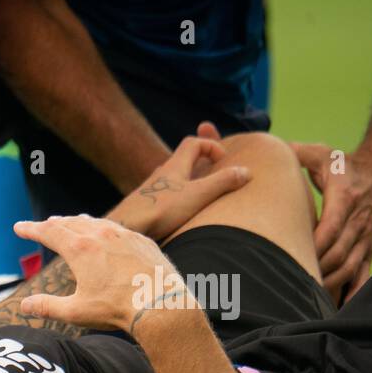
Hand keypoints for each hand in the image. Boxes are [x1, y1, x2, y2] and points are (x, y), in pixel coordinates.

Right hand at [13, 215, 189, 332]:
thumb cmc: (116, 309)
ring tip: (71, 222)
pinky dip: (104, 228)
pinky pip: (118, 229)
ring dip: (79, 222)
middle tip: (43, 225)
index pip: (49, 232)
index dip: (31, 229)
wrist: (161, 305)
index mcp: (80, 250)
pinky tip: (106, 234)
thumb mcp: (75, 311)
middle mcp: (101, 236)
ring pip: (96, 222)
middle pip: (71, 223)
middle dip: (53, 224)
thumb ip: (47, 307)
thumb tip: (24, 305)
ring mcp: (124, 236)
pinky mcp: (143, 242)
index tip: (19, 228)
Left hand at [109, 133, 250, 241]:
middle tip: (215, 170)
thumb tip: (246, 172)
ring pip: (172, 180)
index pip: (193, 142)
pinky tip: (178, 214)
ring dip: (188, 182)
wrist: (124, 230)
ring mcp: (150, 191)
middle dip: (201, 162)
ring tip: (200, 193)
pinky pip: (163, 198)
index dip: (211, 145)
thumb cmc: (161, 210)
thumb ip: (223, 182)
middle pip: (182, 160)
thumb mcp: (199, 194)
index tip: (223, 161)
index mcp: (174, 166)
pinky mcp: (143, 208)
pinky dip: (176, 199)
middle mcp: (160, 175)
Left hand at [292, 139, 371, 300]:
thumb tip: (264, 151)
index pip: (332, 226)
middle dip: (316, 270)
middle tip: (289, 285)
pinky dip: (352, 292)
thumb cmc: (342, 163)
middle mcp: (358, 220)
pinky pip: (363, 274)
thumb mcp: (321, 153)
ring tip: (304, 299)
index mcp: (344, 198)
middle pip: (339, 252)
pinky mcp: (367, 248)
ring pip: (349, 267)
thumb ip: (294, 153)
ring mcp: (365, 237)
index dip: (315, 244)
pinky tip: (338, 308)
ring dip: (329, 284)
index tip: (294, 255)